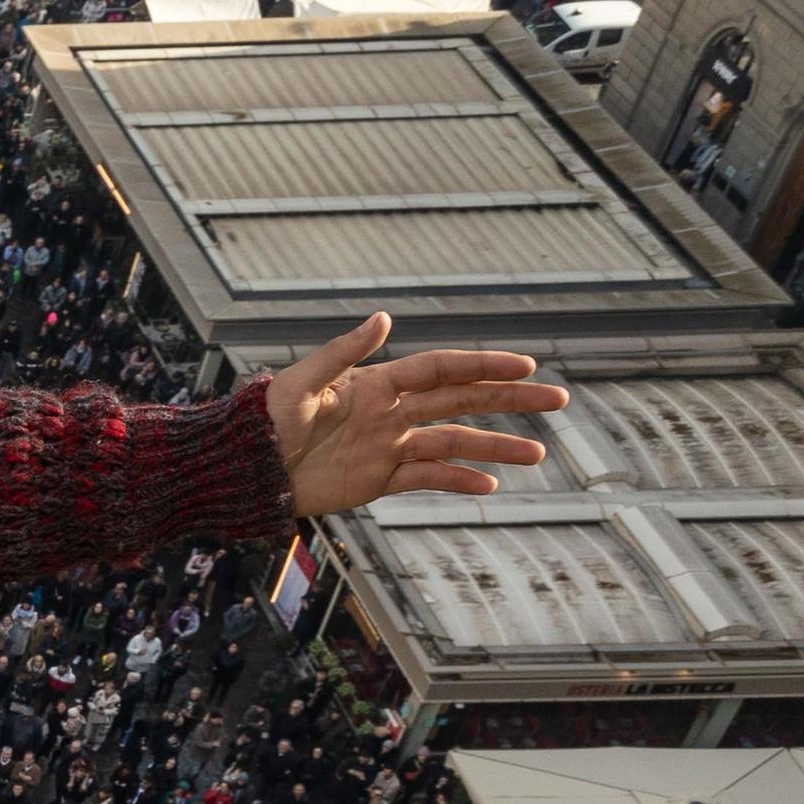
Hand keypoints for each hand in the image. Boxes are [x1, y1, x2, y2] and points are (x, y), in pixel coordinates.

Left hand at [266, 313, 563, 520]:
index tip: (525, 364)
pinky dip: (458, 481)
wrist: (244, 471)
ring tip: (538, 453)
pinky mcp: (377, 480)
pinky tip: (490, 485)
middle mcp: (389, 412)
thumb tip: (384, 318)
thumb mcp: (299, 385)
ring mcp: (387, 446)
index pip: (442, 370)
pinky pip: (427, 479)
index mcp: (375, 383)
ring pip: (453, 444)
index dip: (483, 365)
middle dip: (509, 400)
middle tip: (558, 399)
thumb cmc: (262, 422)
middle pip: (461, 402)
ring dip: (495, 447)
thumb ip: (342, 353)